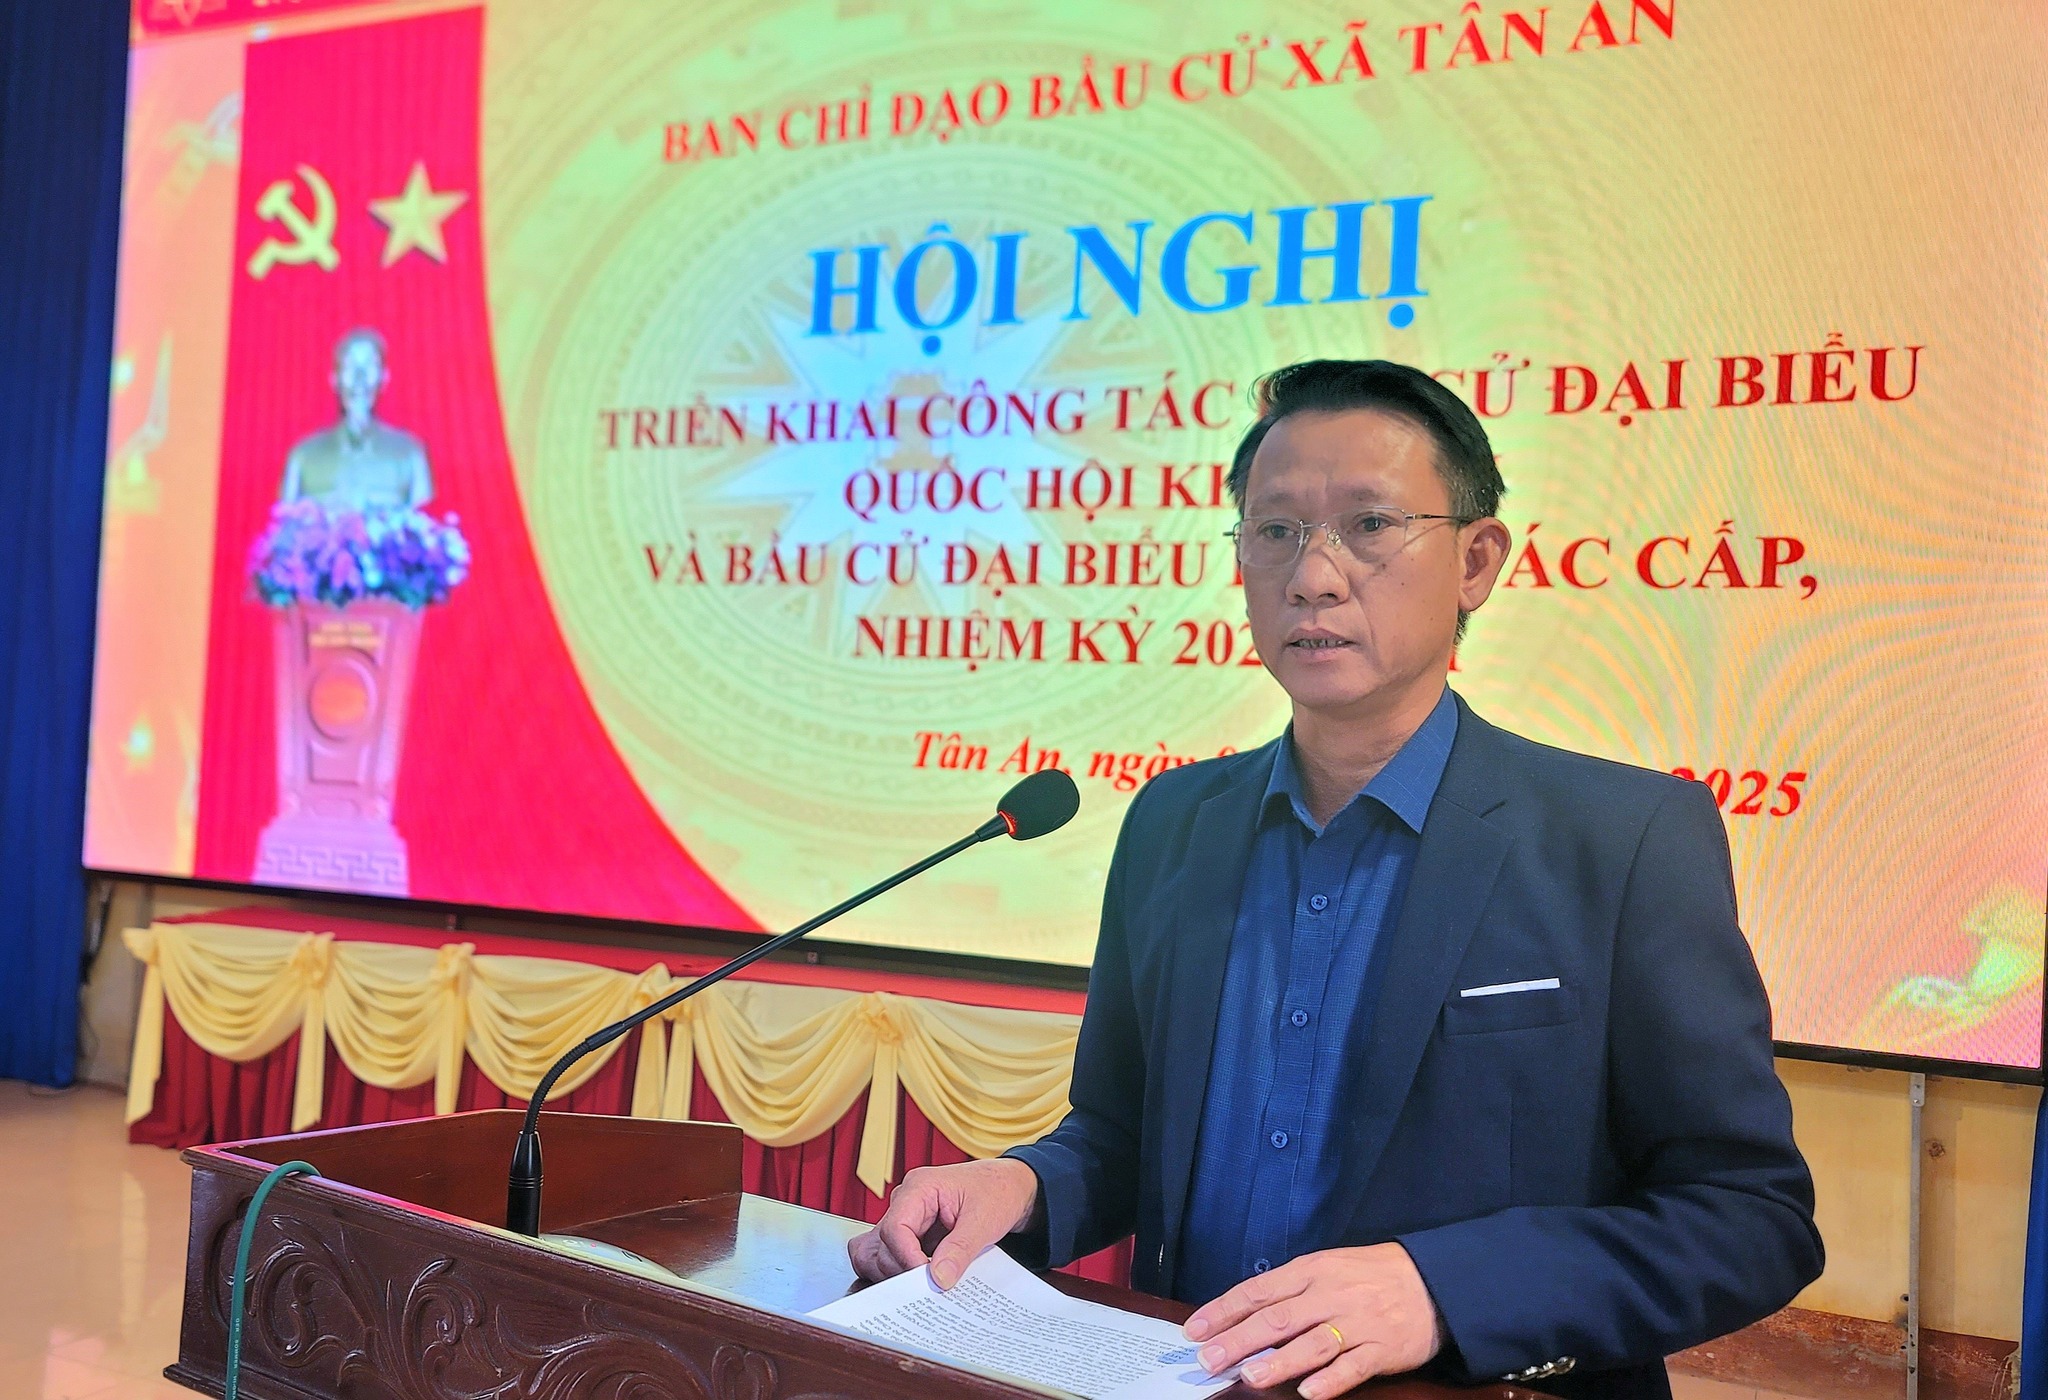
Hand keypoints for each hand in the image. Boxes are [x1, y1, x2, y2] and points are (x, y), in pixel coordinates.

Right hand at [847, 1158, 1040, 1287]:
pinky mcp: (912, 1232)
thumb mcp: (985, 1220)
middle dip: (904, 1270)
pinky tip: (924, 1279)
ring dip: (900, 1273)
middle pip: (884, 1244)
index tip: (928, 1279)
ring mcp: (907, 1217)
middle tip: (932, 1286)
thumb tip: (938, 1279)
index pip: (894, 1228)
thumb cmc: (998, 1191)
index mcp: (920, 1187)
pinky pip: (893, 1255)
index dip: (907, 1259)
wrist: (1010, 1186)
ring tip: (927, 1283)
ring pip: (880, 1252)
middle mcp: (906, 1200)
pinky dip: (903, 1271)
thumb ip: (960, 1249)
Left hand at [1182, 1244, 1441, 1398]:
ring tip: (1249, 1375)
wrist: (1433, 1280)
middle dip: (1238, 1339)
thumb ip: (1290, 1290)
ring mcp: (1356, 1323)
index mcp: (1311, 1270)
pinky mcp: (1381, 1349)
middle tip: (1208, 1359)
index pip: (1258, 1290)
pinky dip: (1330, 1381)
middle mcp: (1330, 1295)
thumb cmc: (1371, 1274)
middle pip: (1277, 1318)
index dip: (1224, 1310)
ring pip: (1311, 1344)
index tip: (1194, 1329)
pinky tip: (1308, 1393)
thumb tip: (1245, 1314)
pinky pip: (1353, 1368)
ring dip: (1278, 1361)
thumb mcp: (1327, 1267)